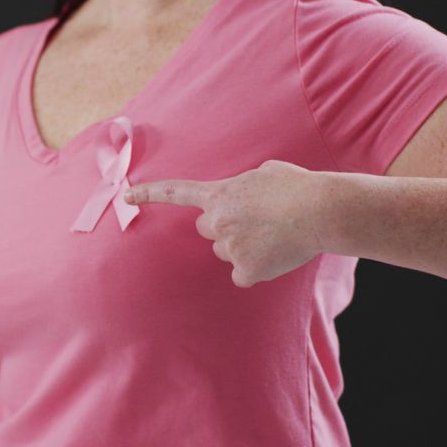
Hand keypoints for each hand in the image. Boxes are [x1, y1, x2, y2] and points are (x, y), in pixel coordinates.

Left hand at [123, 159, 330, 287]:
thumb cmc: (297, 187)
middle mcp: (217, 222)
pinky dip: (256, 268)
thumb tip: (245, 199)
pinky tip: (276, 253)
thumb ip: (243, 186)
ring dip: (243, 246)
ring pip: (227, 252)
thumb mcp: (264, 172)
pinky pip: (243, 274)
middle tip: (254, 221)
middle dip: (224, 226)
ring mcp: (230, 248)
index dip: (149, 194)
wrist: (320, 211)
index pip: (176, 193)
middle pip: (207, 230)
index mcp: (220, 195)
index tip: (126, 197)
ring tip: (273, 234)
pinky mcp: (246, 270)